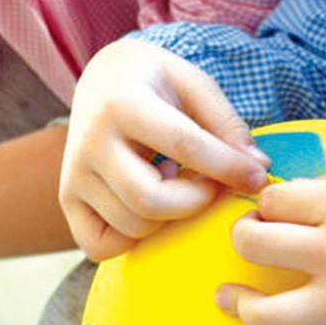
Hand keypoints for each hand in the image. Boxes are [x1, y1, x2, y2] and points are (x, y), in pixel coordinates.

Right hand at [60, 39, 270, 260]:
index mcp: (124, 102)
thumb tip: (257, 170)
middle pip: (150, 200)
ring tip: (173, 180)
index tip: (257, 177)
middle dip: (196, 201)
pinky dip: (133, 238)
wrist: (102, 78)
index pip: (183, 145)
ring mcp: (74, 174)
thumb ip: (227, 126)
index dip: (227, 167)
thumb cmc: (157, 83)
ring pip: (132, 225)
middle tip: (211, 184)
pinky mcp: (67, 200)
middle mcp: (90, 141)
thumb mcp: (195, 85)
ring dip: (168, 215)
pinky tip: (147, 205)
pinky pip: (99, 246)